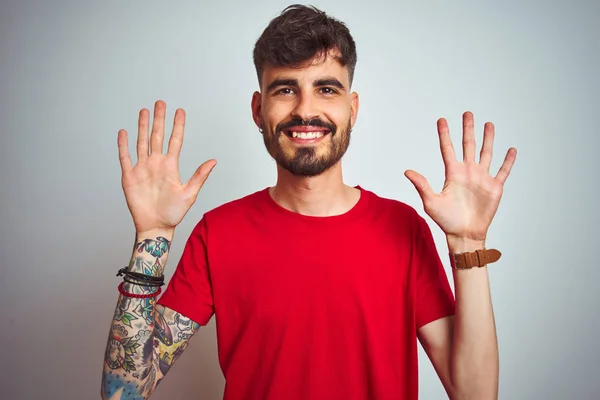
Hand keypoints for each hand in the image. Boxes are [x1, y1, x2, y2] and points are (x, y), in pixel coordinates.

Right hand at [117, 100, 216, 233]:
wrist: (156, 226)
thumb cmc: (173, 213)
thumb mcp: (190, 193)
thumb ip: (200, 176)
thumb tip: (213, 161)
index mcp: (170, 166)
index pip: (175, 141)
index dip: (177, 126)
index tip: (180, 111)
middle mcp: (156, 164)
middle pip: (157, 136)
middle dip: (159, 119)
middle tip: (160, 103)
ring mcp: (142, 169)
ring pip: (141, 142)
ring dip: (142, 127)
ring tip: (144, 111)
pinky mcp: (129, 177)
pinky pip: (125, 158)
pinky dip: (123, 145)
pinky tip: (124, 132)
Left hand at [404, 111, 515, 242]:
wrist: (464, 234)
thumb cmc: (446, 220)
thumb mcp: (431, 202)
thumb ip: (422, 185)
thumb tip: (407, 171)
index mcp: (452, 173)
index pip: (448, 149)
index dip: (445, 134)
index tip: (442, 120)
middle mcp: (467, 172)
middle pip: (468, 145)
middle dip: (468, 129)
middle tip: (467, 113)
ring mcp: (482, 179)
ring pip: (486, 153)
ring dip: (488, 139)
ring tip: (488, 124)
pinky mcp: (494, 188)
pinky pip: (503, 171)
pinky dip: (508, 161)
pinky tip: (511, 149)